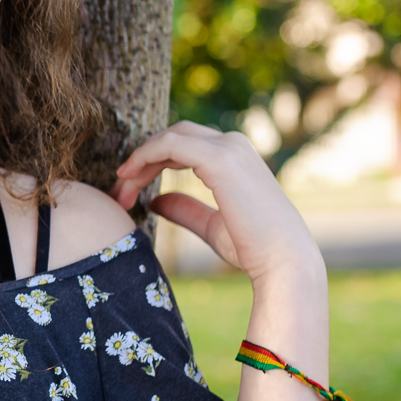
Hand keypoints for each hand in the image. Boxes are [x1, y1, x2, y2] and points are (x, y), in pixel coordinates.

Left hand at [108, 121, 323, 287]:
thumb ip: (185, 209)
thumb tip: (154, 202)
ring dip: (139, 160)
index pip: (182, 147)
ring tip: (119, 187)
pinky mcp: (220, 159)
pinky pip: (171, 144)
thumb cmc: (254, 249)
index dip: (150, 163)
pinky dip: (145, 155)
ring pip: (169, 138)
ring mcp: (228, 148)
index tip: (126, 189)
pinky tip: (129, 175)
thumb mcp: (211, 226)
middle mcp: (233, 146)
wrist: (283, 262)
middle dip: (141, 160)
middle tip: (117, 190)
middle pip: (173, 138)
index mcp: (234, 158)